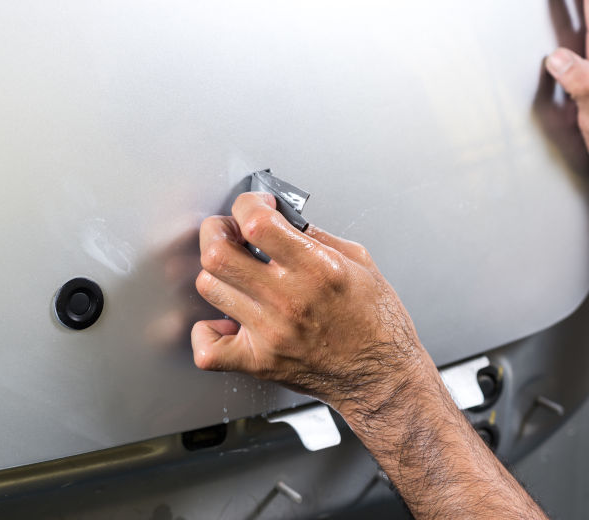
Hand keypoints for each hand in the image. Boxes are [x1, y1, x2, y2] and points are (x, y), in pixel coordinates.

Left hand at [191, 193, 546, 518]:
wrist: (382, 377)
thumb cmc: (377, 323)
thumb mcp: (361, 262)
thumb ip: (317, 236)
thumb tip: (282, 216)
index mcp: (317, 268)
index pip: (256, 222)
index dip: (246, 205)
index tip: (254, 207)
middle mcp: (289, 299)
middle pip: (218, 253)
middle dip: (217, 231)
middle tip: (230, 232)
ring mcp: (270, 332)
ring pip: (209, 288)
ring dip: (217, 275)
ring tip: (237, 276)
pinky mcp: (259, 361)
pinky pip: (207, 349)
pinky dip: (206, 332)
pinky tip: (224, 321)